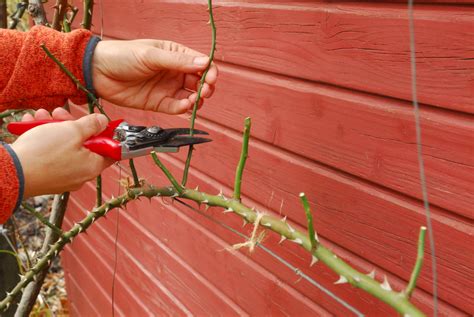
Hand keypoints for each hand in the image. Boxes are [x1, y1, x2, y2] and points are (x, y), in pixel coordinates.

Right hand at [11, 110, 112, 196]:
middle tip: (59, 113)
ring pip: (63, 147)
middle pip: (83, 144)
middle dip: (71, 125)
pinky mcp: (46, 176)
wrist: (11, 172)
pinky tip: (30, 125)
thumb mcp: (73, 130)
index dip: (105, 134)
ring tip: (40, 116)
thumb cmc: (45, 153)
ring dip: (53, 128)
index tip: (98, 122)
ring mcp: (62, 177)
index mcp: (93, 166)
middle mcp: (80, 175)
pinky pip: (49, 155)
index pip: (109, 151)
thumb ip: (92, 124)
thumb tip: (104, 121)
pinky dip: (42, 139)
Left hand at [92, 39, 217, 113]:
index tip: (210, 79)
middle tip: (204, 92)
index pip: (200, 63)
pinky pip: (177, 108)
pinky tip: (184, 106)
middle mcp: (174, 72)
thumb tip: (205, 63)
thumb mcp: (151, 55)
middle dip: (206, 88)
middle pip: (199, 82)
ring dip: (197, 100)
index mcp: (175, 55)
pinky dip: (184, 109)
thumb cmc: (122, 56)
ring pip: (191, 97)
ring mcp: (167, 88)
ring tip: (194, 100)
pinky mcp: (159, 103)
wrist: (98, 72)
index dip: (209, 71)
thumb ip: (178, 61)